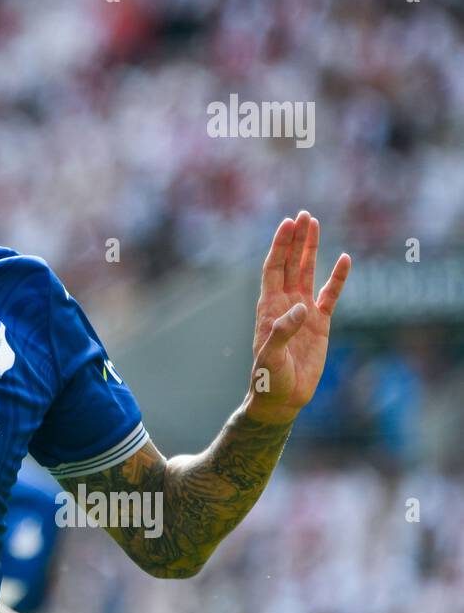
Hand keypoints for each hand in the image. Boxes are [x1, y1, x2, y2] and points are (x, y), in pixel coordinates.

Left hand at [245, 211, 351, 424]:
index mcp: (269, 307)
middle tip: (304, 215)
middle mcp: (285, 303)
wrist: (282, 397)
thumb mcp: (270, 357)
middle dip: (296, 239)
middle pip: (291, 263)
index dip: (279, 246)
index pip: (274, 268)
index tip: (287, 223)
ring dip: (311, 249)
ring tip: (315, 224)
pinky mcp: (320, 323)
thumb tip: (301, 308)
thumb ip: (282, 332)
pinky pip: (331, 295)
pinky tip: (344, 259)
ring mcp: (303, 311)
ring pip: (308, 272)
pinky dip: (338, 278)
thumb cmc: (269, 378)